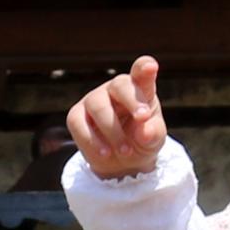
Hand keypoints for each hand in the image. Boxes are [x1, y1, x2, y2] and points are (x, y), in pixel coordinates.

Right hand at [68, 57, 167, 178]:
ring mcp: (94, 100)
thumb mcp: (154, 140)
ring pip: (98, 106)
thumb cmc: (141, 140)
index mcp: (140, 88)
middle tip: (142, 119)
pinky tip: (106, 153)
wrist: (122, 162)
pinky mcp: (76, 116)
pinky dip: (93, 141)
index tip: (151, 67)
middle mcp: (115, 89)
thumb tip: (144, 132)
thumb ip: (153, 133)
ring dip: (113, 131)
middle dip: (132, 101)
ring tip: (126, 151)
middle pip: (120, 85)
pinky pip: (78, 124)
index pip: (141, 71)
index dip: (145, 67)